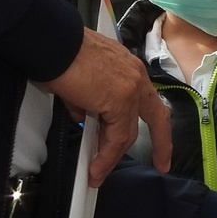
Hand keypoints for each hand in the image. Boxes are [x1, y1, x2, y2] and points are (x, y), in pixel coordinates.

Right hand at [37, 28, 172, 185]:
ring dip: (112, 155)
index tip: (158, 135)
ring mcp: (131, 88)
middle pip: (156, 116)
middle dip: (161, 143)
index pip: (147, 98)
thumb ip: (93, 101)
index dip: (155, 120)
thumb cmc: (62, 55)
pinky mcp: (120, 101)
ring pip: (128, 132)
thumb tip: (88, 118)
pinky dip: (105, 156)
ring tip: (98, 173)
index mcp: (129, 68)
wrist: (54, 44)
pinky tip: (94, 169)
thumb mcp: (84, 81)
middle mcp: (136, 76)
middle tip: (162, 164)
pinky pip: (115, 137)